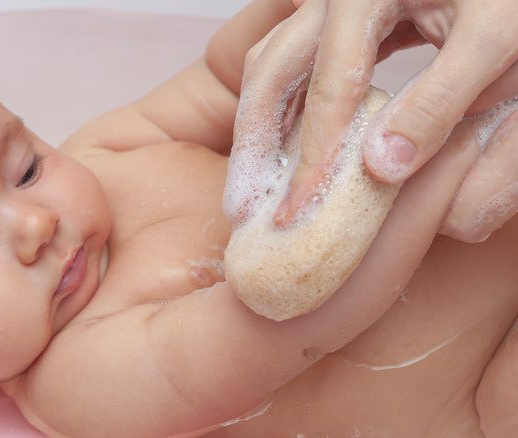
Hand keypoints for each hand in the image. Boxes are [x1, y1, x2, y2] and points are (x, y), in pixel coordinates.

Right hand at [248, 0, 517, 237]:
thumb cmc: (510, 2)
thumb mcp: (496, 42)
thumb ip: (439, 103)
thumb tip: (379, 168)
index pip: (327, 90)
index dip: (309, 157)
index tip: (295, 212)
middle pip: (269, 72)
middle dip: (252, 144)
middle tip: (239, 207)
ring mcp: (330, 8)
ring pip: (269, 67)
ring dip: (256, 128)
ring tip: (252, 186)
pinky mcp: (338, 24)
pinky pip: (292, 68)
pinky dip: (281, 112)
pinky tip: (283, 150)